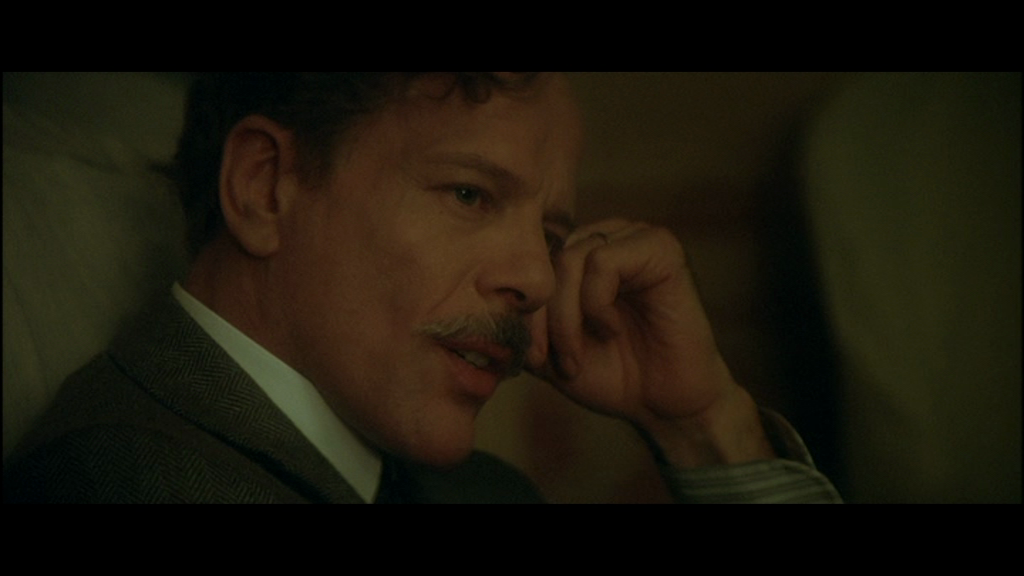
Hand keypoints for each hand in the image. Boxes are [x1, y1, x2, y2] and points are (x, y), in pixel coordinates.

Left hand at [526, 219, 774, 467]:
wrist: (663, 404)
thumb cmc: (610, 373)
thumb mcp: (548, 348)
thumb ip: (521, 320)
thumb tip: (486, 302)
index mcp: (580, 254)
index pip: (530, 264)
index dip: (524, 311)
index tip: (533, 358)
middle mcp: (605, 237)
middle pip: (546, 260)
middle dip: (543, 317)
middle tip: (559, 361)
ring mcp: (633, 238)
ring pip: (570, 259)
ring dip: (567, 317)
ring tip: (579, 354)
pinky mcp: (660, 248)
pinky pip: (604, 261)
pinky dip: (597, 304)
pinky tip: (612, 330)